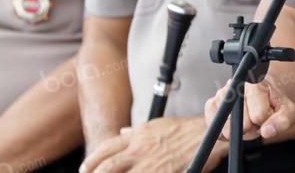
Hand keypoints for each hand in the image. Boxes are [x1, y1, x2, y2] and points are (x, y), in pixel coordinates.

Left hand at [79, 116, 225, 172]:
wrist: (209, 133)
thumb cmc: (186, 129)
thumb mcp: (156, 125)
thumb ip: (136, 132)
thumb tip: (123, 132)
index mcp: (137, 136)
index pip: (105, 149)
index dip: (91, 161)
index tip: (85, 169)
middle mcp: (139, 149)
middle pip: (106, 167)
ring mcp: (149, 164)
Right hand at [203, 76, 294, 141]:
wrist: (265, 91)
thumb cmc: (275, 101)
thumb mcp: (287, 110)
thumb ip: (281, 121)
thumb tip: (267, 131)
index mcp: (255, 82)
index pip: (258, 115)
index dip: (264, 121)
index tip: (267, 115)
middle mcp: (235, 85)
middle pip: (242, 123)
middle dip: (252, 127)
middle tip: (257, 119)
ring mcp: (220, 94)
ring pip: (227, 128)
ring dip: (239, 130)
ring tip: (247, 120)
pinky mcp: (210, 105)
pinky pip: (215, 128)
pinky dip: (226, 132)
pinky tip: (235, 123)